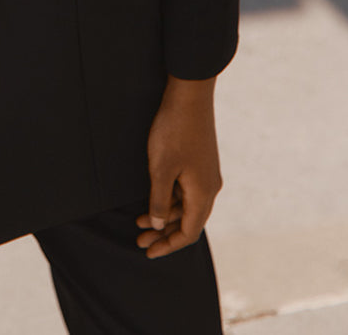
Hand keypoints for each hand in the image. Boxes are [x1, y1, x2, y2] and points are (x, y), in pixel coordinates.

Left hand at [136, 74, 221, 258]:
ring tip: (138, 221)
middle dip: (163, 232)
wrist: (189, 96)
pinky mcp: (199, 162)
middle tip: (139, 240)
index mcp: (203, 193)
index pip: (189, 232)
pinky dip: (169, 198)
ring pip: (185, 204)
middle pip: (187, 221)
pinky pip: (185, 189)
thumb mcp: (161, 169)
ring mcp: (205, 174)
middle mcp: (209, 188)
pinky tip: (152, 198)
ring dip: (163, 214)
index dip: (169, 245)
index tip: (148, 252)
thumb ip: (159, 200)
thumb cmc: (174, 131)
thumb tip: (158, 225)